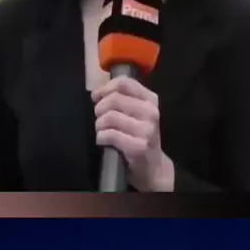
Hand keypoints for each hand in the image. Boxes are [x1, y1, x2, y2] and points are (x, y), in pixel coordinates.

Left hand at [91, 76, 174, 191]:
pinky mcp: (138, 146)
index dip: (105, 88)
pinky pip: (110, 134)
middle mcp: (151, 112)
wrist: (153, 167)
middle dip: (100, 109)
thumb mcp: (137, 113)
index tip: (98, 98)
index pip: (124, 83)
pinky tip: (104, 141)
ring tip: (102, 131)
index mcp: (151, 99)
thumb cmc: (140, 136)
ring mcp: (146, 130)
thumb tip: (97, 93)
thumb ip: (122, 98)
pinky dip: (101, 137)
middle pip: (114, 99)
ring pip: (110, 117)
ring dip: (99, 125)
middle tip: (100, 119)